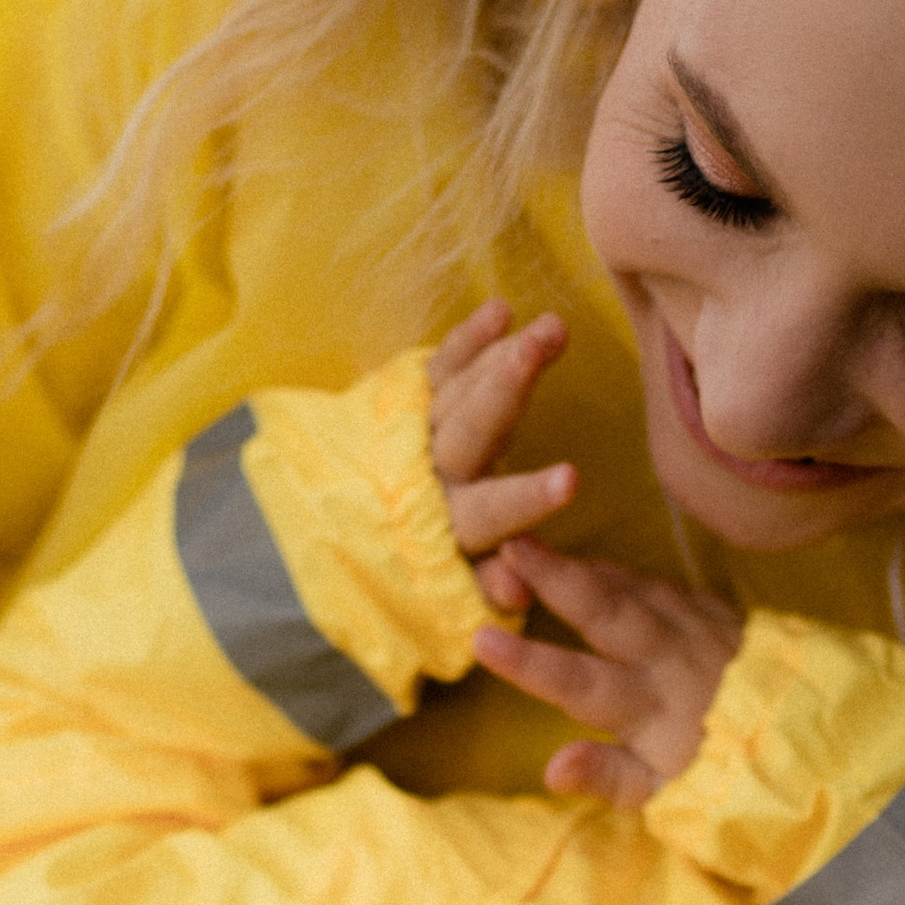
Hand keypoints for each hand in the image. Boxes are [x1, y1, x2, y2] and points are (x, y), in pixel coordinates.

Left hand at [430, 300, 576, 603]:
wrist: (333, 528)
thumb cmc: (425, 561)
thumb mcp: (452, 586)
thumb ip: (486, 586)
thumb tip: (521, 593)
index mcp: (448, 527)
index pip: (489, 514)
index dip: (526, 499)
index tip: (571, 479)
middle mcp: (431, 475)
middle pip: (470, 430)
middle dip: (507, 386)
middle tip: (545, 343)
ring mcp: (418, 433)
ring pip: (459, 390)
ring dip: (502, 353)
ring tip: (549, 324)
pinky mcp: (411, 402)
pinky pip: (439, 367)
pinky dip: (467, 340)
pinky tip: (501, 311)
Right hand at [470, 539, 744, 807]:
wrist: (809, 744)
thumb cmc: (721, 774)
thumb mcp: (667, 795)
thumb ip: (608, 778)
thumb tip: (551, 768)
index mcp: (654, 711)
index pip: (580, 685)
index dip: (530, 663)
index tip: (482, 639)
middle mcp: (675, 661)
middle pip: (609, 612)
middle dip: (557, 578)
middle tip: (510, 548)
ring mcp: (700, 629)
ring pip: (637, 587)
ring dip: (585, 566)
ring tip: (537, 547)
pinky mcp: (722, 613)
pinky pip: (668, 584)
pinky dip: (628, 573)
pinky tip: (599, 565)